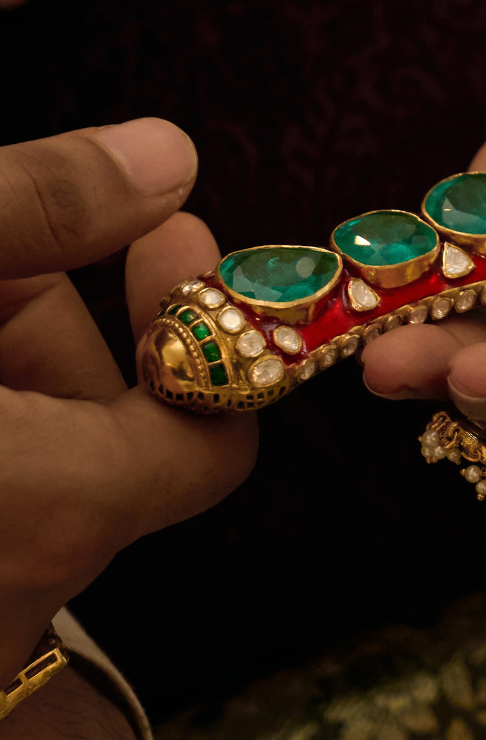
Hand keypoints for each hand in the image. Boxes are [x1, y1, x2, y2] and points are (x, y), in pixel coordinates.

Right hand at [0, 118, 253, 686]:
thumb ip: (35, 208)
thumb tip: (168, 155)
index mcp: (37, 506)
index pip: (208, 446)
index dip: (210, 334)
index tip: (174, 238)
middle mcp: (5, 584)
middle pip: (116, 438)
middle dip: (96, 317)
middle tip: (73, 223)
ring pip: (34, 457)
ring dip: (21, 347)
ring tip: (0, 246)